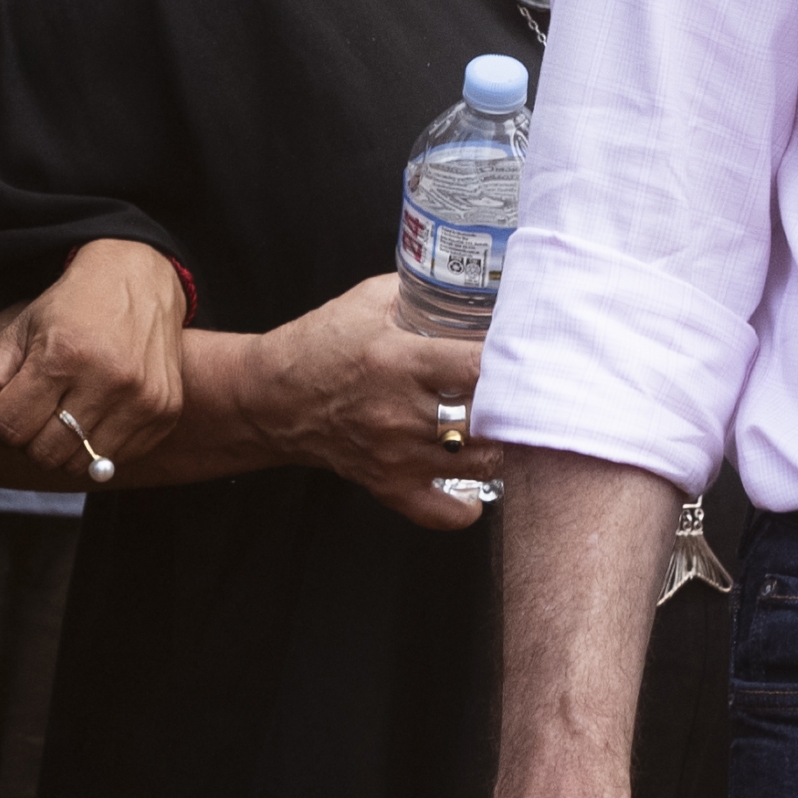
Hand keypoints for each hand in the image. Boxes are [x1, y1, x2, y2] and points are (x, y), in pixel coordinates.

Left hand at [0, 240, 188, 487]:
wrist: (139, 278)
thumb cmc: (70, 308)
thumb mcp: (18, 333)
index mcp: (63, 356)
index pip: (8, 429)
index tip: (4, 408)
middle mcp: (108, 379)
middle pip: (43, 453)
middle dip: (29, 438)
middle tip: (37, 408)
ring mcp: (142, 399)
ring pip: (79, 464)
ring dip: (63, 446)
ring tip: (67, 410)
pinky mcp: (165, 412)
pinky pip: (115, 460)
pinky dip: (98, 447)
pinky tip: (98, 411)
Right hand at [232, 279, 500, 527]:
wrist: (272, 398)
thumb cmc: (321, 345)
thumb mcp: (369, 300)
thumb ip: (421, 292)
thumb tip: (473, 284)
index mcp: (400, 360)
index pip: (478, 366)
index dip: (513, 362)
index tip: (526, 355)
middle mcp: (401, 412)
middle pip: (488, 419)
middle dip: (513, 406)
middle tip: (524, 393)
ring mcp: (396, 455)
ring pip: (479, 464)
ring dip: (499, 446)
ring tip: (500, 427)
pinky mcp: (388, 486)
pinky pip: (443, 514)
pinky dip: (467, 506)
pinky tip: (473, 480)